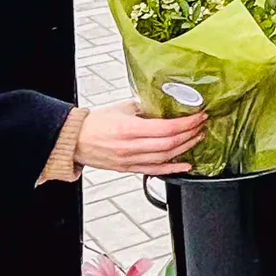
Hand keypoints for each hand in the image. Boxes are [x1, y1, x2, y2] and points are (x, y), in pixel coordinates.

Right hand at [75, 100, 204, 175]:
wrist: (74, 141)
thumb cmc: (94, 124)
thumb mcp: (121, 108)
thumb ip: (143, 107)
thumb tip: (163, 103)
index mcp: (129, 129)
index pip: (166, 128)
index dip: (186, 123)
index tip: (198, 116)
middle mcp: (131, 147)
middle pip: (169, 144)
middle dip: (190, 134)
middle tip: (201, 126)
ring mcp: (130, 160)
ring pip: (165, 158)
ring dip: (185, 148)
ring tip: (196, 138)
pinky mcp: (129, 169)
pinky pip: (155, 171)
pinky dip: (173, 169)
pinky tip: (185, 165)